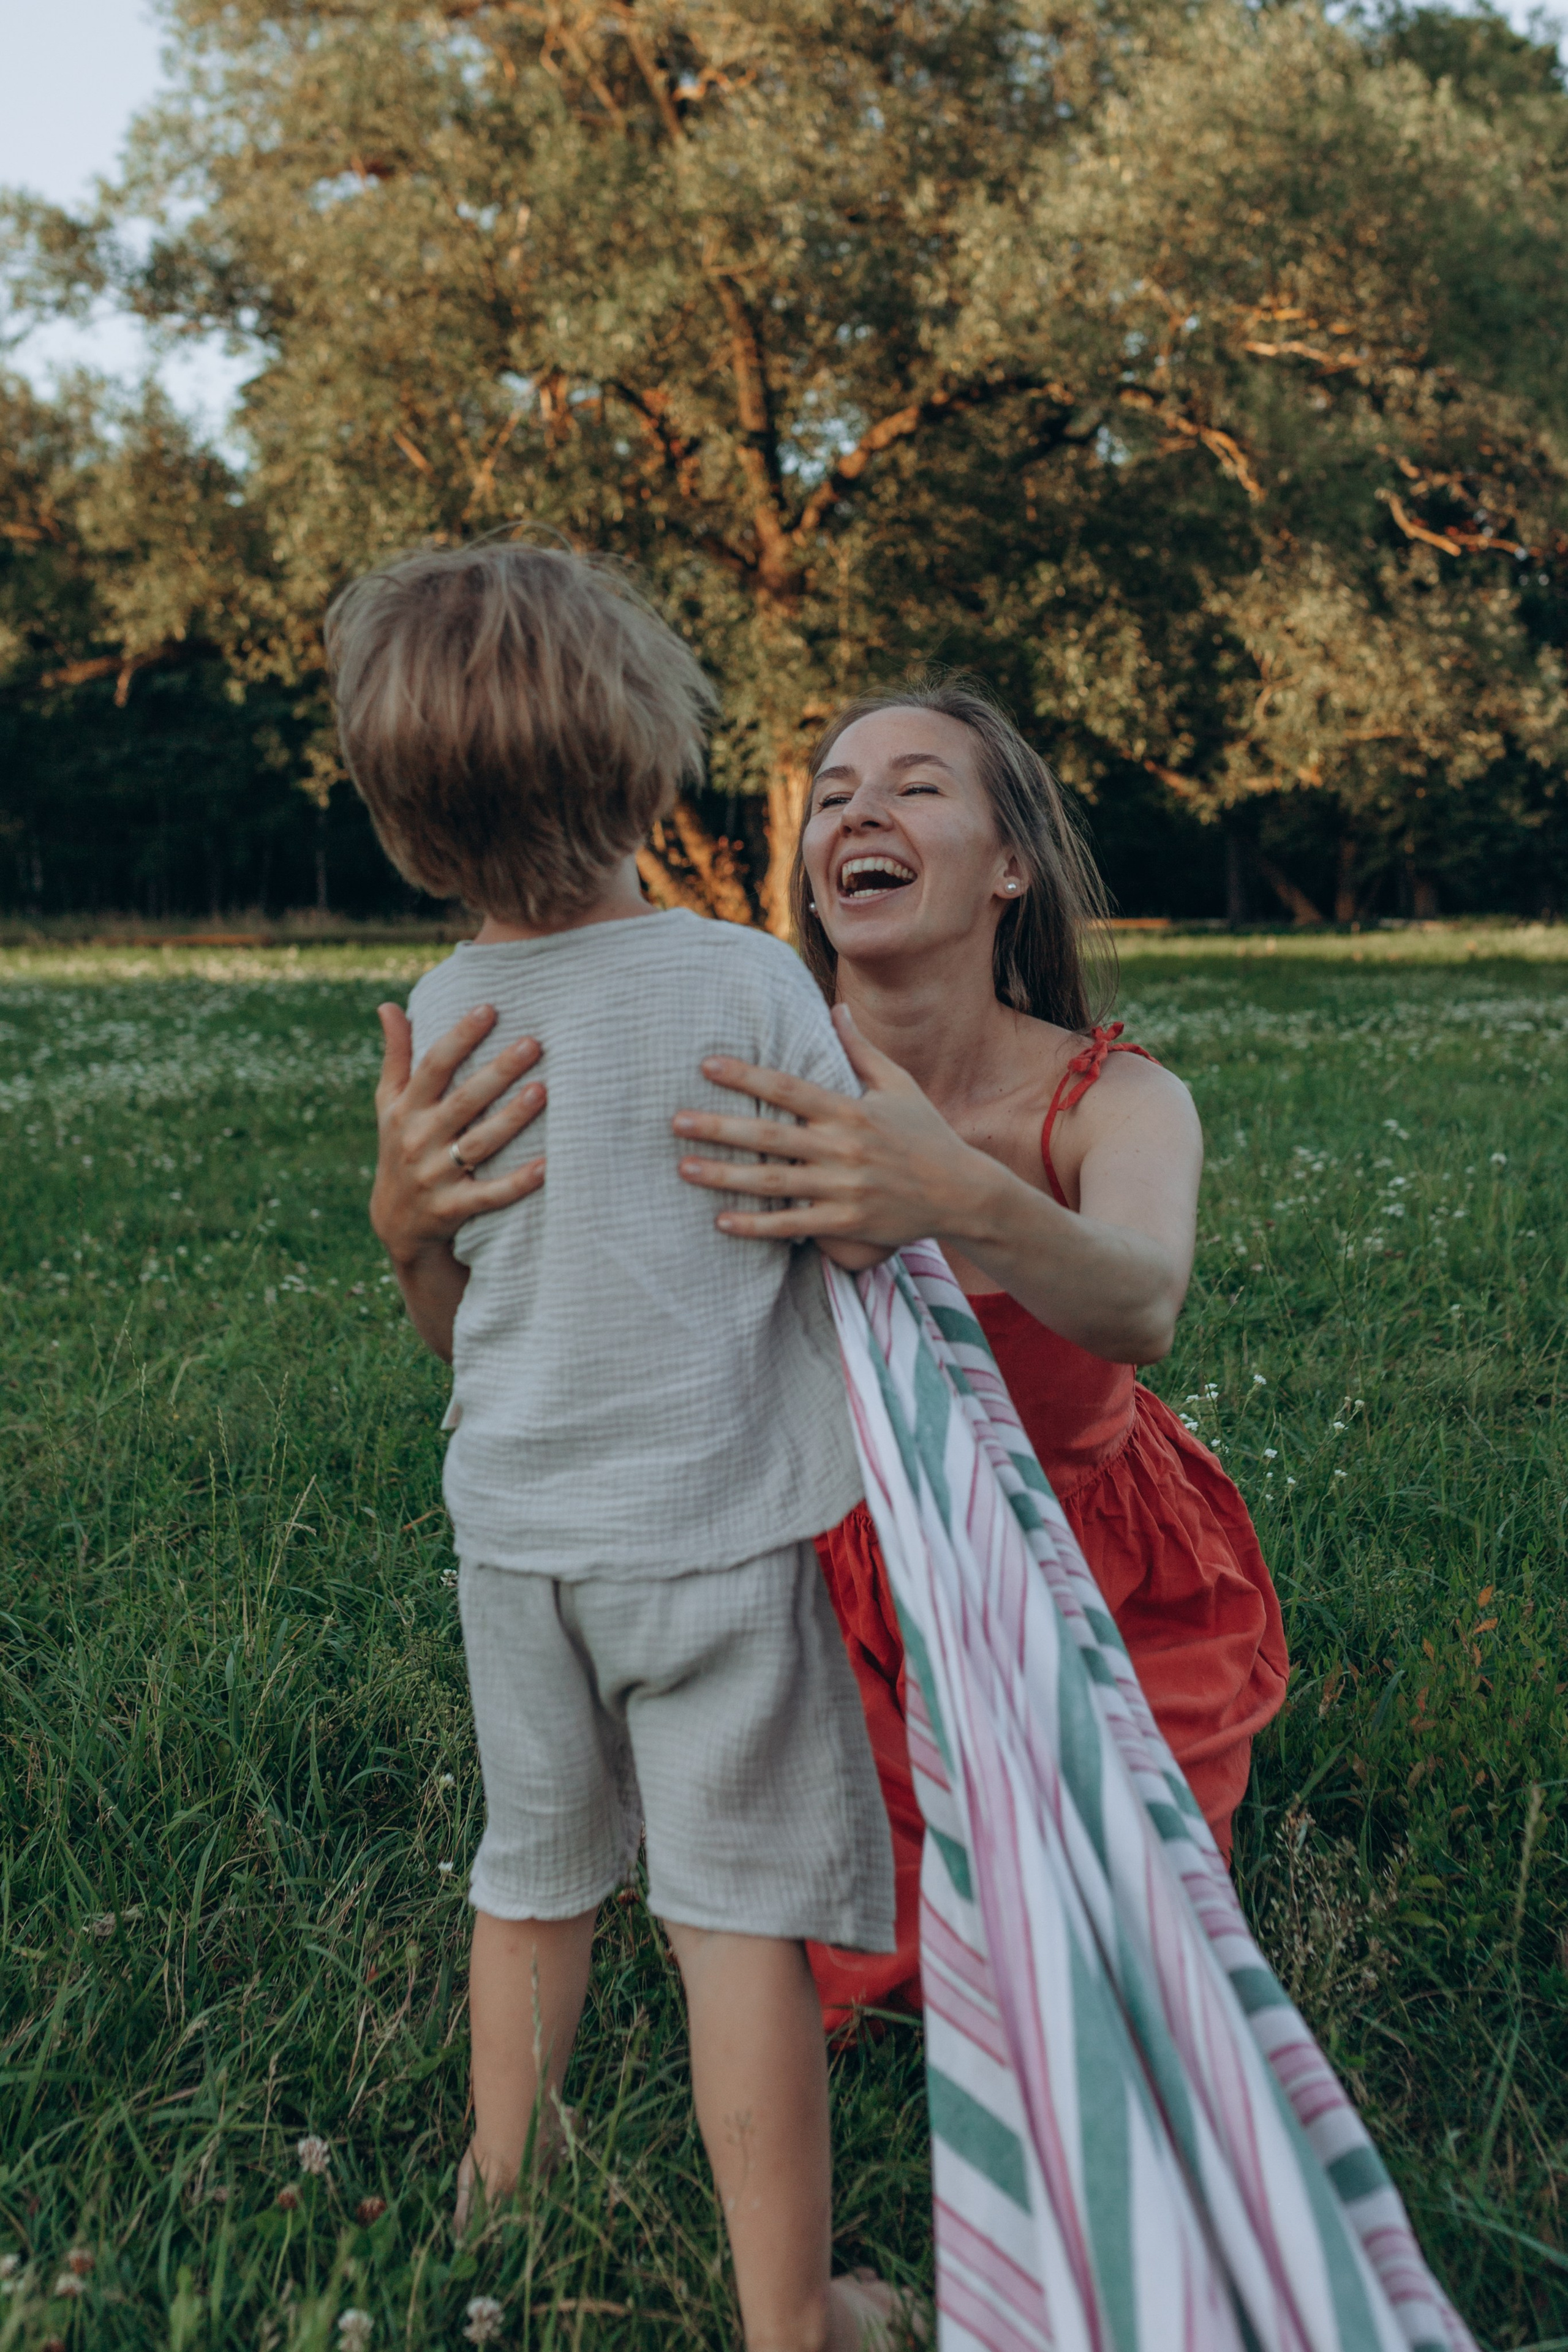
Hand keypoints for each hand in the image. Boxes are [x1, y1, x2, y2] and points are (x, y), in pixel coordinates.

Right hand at [370, 1001, 546, 1266]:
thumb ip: (396, 1056)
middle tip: (533, 1044)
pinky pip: (490, 1194)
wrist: (396, 1223)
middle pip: (463, 1101)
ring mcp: (436, 1176)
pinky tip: (546, 1166)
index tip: (489, 1008)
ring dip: (511, 1119)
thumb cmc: (400, 1147)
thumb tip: (388, 1004)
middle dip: (498, 1072)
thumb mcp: (389, 1104)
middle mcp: (419, 1140)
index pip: (433, 1066)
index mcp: (406, 1110)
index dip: (460, 1037)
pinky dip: (517, 1183)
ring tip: (542, 1091)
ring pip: (480, 1144)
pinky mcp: (453, 1208)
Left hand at [671, 1005, 988, 1250]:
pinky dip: (758, 1226)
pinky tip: (721, 1222)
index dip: (747, 1076)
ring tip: (683, 1168)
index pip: (789, 1089)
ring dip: (726, 1177)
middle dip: (721, 1128)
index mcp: (851, 1111)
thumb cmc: (926, 1133)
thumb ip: (860, 1050)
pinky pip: (793, 1226)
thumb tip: (835, 1008)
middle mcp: (844, 1149)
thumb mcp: (899, 1085)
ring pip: (774, 1183)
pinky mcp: (847, 1223)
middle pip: (771, 1137)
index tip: (706, 1065)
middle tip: (675, 1121)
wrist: (963, 1193)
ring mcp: (844, 1189)